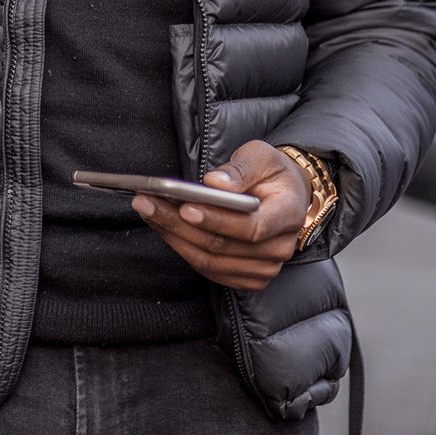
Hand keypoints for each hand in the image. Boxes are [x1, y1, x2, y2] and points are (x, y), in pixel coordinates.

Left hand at [133, 140, 310, 290]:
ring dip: (173, 237)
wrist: (286, 195)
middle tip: (146, 203)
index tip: (185, 208)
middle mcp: (279, 248)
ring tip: (148, 211)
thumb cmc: (271, 173)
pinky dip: (182, 248)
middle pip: (223, 246)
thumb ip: (240, 169)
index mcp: (288, 215)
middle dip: (179, 224)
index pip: (252, 227)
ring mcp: (264, 268)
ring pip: (210, 261)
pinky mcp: (246, 277)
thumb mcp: (261, 157)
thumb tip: (214, 184)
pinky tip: (163, 227)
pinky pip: (208, 269)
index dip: (217, 220)